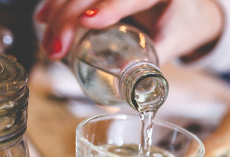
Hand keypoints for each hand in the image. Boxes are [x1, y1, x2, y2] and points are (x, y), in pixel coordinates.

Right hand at [35, 0, 223, 63]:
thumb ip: (159, 55)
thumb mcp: (178, 39)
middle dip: (69, 19)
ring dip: (57, 14)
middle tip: (57, 50)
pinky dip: (57, 6)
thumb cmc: (185, 23)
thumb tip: (130, 75)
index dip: (107, 8)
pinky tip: (43, 19)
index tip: (87, 22)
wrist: (187, 8)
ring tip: (49, 44)